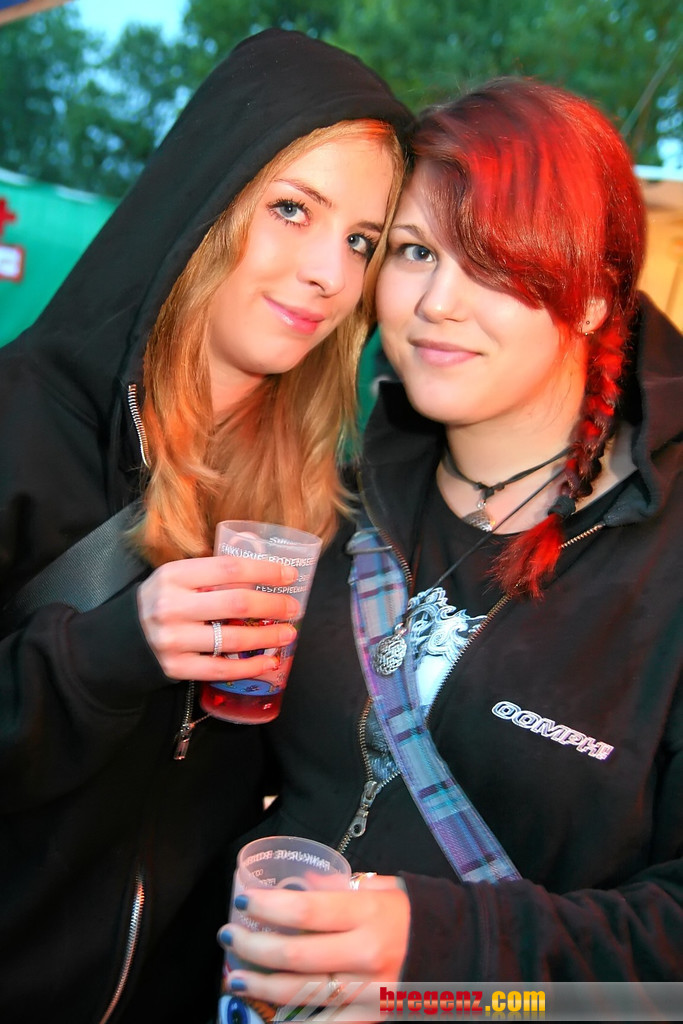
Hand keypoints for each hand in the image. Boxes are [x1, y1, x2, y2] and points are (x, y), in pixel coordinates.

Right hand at [137, 555, 299, 679]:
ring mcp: (173, 639)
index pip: (228, 569)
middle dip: (272, 606)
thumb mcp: (178, 578)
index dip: (264, 571)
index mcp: (174, 575)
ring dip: (268, 637)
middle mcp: (171, 606)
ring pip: (232, 639)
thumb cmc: (165, 601)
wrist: (126, 638)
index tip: (289, 575)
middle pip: (235, 604)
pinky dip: (250, 667)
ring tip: (288, 634)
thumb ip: (212, 575)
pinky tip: (270, 662)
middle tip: (293, 607)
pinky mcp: (176, 667)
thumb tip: (266, 573)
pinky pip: (222, 669)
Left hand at [218, 875, 409, 1010]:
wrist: (460, 953)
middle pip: (294, 956)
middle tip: (228, 936)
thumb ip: (340, 887)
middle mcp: (365, 954)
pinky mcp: (371, 1018)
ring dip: (260, 986)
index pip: (305, 912)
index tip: (242, 901)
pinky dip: (292, 1022)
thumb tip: (297, 885)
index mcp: (367, 914)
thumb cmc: (414, 914)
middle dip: (252, 946)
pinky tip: (267, 1016)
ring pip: (300, 994)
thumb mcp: (382, 888)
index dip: (266, 908)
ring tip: (235, 977)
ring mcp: (367, 991)